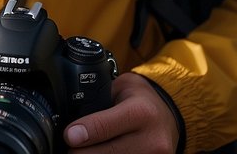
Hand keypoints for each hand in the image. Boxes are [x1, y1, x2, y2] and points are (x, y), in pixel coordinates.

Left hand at [63, 72, 180, 153]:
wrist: (168, 119)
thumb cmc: (140, 101)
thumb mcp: (120, 89)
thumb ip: (98, 102)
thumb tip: (72, 124)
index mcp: (141, 112)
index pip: (104, 127)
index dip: (82, 133)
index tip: (69, 136)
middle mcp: (151, 139)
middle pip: (104, 153)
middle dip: (81, 150)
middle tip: (72, 144)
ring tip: (85, 148)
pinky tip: (99, 151)